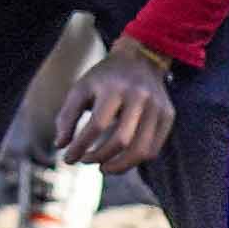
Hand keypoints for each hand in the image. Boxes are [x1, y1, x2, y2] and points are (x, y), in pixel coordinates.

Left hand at [56, 42, 176, 172]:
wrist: (139, 58)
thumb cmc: (103, 78)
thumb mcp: (81, 89)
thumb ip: (67, 116)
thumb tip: (61, 145)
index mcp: (114, 87)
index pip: (96, 126)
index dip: (80, 147)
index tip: (68, 159)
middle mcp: (139, 96)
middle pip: (121, 140)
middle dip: (99, 157)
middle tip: (85, 161)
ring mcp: (157, 106)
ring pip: (141, 150)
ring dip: (119, 167)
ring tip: (103, 168)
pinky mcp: (167, 115)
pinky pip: (153, 148)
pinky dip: (135, 160)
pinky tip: (120, 160)